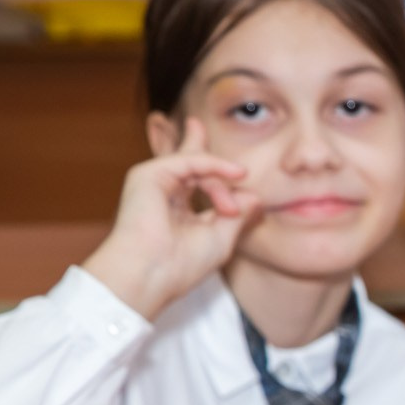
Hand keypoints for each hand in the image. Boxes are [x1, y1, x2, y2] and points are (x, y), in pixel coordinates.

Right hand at [81, 117, 257, 320]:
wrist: (150, 275)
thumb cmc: (182, 265)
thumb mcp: (221, 237)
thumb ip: (238, 214)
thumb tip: (255, 195)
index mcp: (178, 208)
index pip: (198, 179)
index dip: (218, 171)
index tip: (244, 177)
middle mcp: (164, 191)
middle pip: (189, 160)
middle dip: (201, 143)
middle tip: (211, 129)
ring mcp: (155, 181)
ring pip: (198, 165)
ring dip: (221, 187)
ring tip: (229, 211)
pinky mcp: (148, 175)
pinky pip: (190, 160)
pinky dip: (215, 166)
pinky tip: (237, 174)